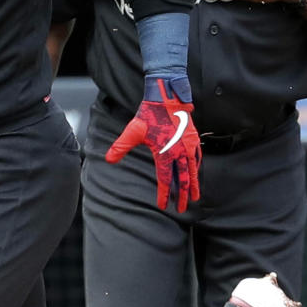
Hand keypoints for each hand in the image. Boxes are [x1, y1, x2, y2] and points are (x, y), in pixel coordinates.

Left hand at [106, 76, 200, 211]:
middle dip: (181, 196)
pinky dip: (197, 169)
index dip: (163, 194)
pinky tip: (196, 174)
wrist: (167, 97)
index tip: (163, 206)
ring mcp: (188, 145)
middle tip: (181, 209)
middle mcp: (179, 151)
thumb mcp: (132, 131)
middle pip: (182, 179)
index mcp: (165, 153)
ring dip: (193, 186)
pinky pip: (197, 158)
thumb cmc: (149, 114)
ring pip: (193, 171)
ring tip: (194, 197)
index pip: (165, 179)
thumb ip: (121, 147)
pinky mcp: (193, 138)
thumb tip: (108, 160)